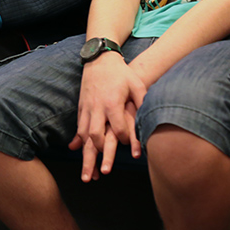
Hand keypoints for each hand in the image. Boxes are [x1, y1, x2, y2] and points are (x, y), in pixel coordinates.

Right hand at [74, 53, 146, 181]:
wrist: (99, 59)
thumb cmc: (121, 73)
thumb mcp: (137, 85)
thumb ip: (143, 101)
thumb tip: (152, 117)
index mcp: (112, 103)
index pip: (118, 128)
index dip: (125, 139)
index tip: (129, 146)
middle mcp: (97, 108)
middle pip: (95, 135)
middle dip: (100, 153)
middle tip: (104, 170)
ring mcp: (87, 108)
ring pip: (84, 133)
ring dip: (86, 152)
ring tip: (87, 169)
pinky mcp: (81, 106)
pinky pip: (78, 126)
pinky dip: (78, 140)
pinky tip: (77, 149)